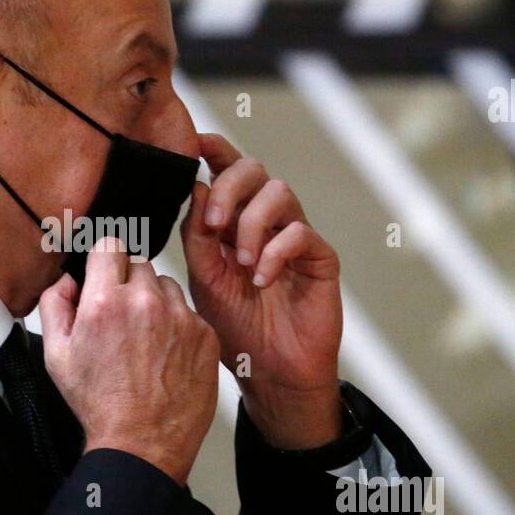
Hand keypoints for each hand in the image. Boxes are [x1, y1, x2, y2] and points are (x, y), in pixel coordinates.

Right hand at [38, 236, 219, 485]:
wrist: (143, 443)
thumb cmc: (100, 404)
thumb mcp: (56, 356)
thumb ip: (54, 306)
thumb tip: (66, 280)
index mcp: (106, 302)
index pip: (110, 245)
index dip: (104, 260)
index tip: (104, 275)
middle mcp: (145, 302)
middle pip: (139, 263)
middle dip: (127, 282)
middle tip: (121, 316)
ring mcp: (180, 317)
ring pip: (166, 286)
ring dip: (155, 301)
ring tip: (145, 337)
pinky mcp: (205, 334)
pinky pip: (189, 313)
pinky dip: (178, 325)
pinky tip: (166, 354)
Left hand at [180, 133, 343, 448]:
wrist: (269, 372)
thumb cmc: (235, 326)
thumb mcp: (203, 279)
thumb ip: (196, 236)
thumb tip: (194, 186)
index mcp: (232, 219)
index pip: (225, 170)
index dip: (213, 149)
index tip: (194, 142)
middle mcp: (264, 220)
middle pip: (253, 169)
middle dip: (228, 189)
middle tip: (214, 226)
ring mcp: (293, 235)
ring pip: (279, 193)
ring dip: (252, 224)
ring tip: (241, 264)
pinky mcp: (319, 257)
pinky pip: (300, 233)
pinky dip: (275, 252)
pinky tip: (262, 280)